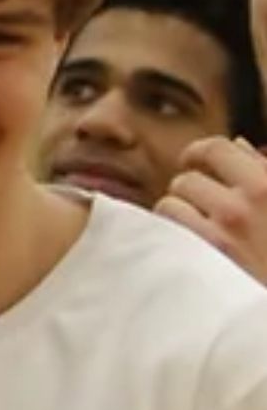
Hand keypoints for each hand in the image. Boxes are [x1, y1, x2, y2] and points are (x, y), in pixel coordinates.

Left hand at [156, 135, 266, 285]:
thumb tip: (241, 147)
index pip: (216, 148)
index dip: (200, 153)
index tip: (195, 162)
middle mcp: (244, 206)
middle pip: (186, 180)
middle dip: (191, 195)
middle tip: (202, 212)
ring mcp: (221, 234)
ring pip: (169, 205)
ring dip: (179, 217)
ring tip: (198, 236)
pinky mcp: (203, 262)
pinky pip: (165, 232)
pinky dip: (171, 239)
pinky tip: (188, 252)